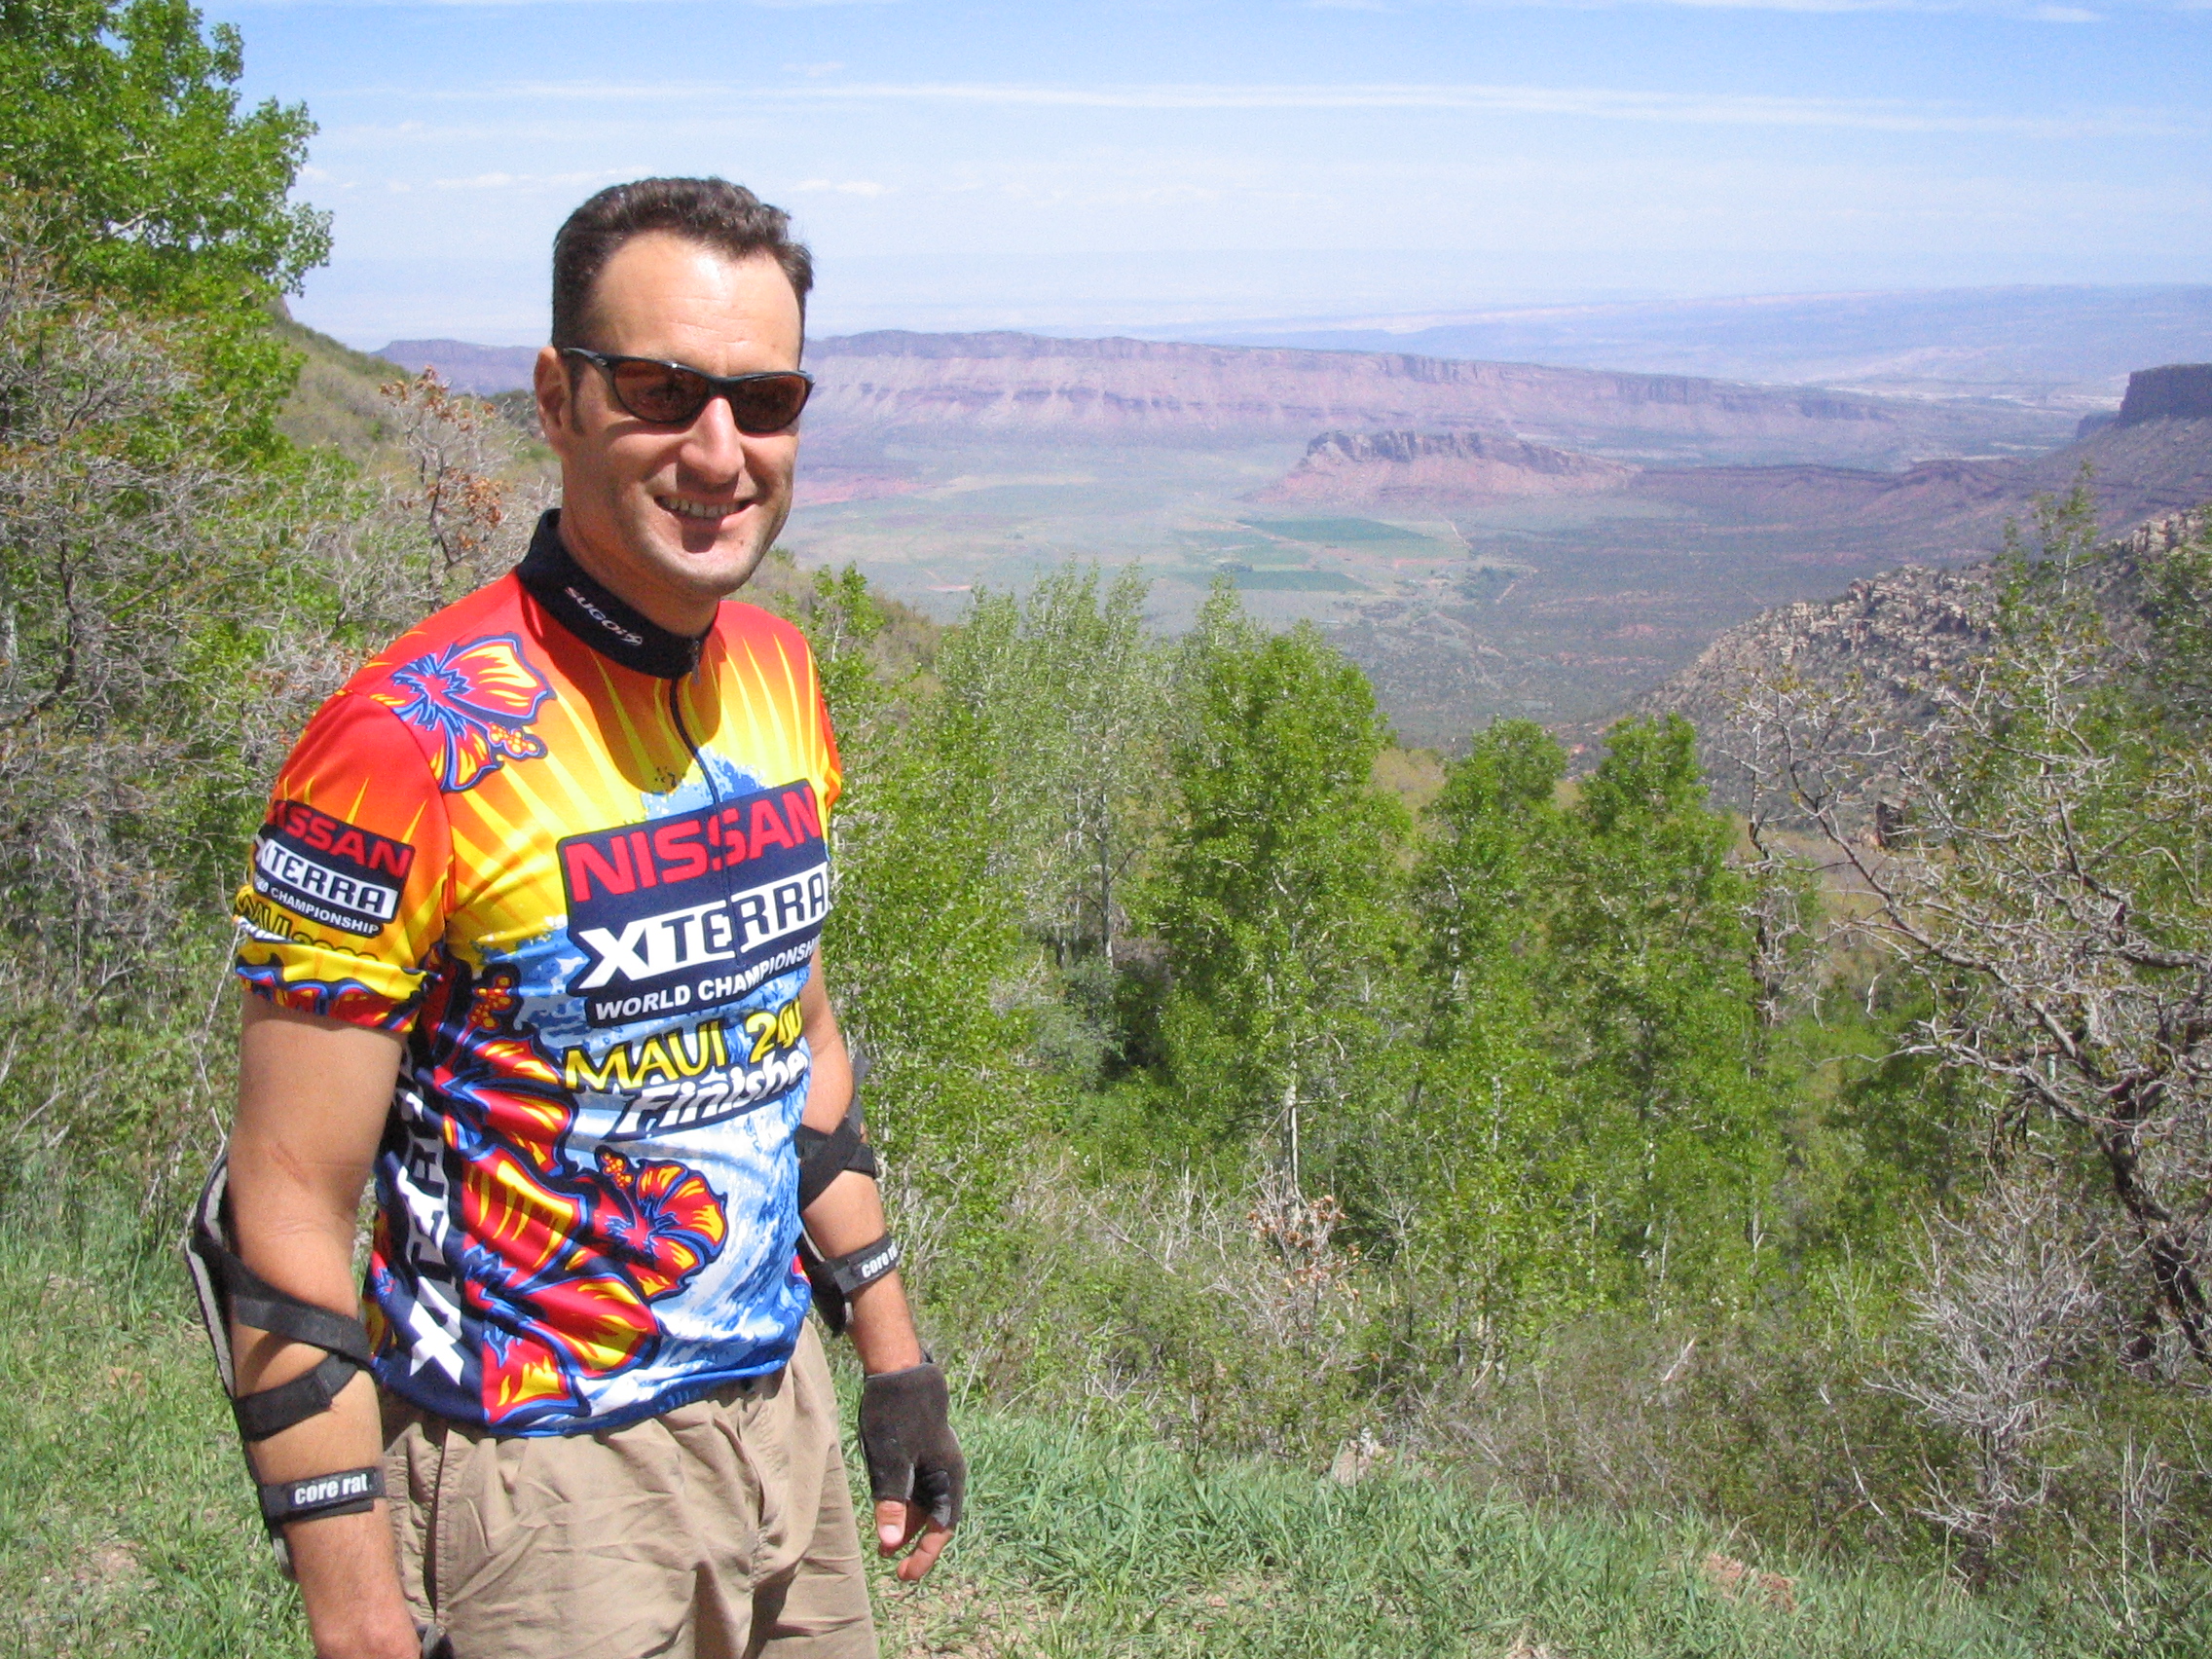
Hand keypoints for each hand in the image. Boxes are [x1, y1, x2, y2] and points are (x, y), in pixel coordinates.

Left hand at [857, 1362, 963, 1582]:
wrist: (898, 1371)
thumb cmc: (898, 1417)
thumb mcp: (891, 1464)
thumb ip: (891, 1505)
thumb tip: (888, 1545)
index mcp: (948, 1477)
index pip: (942, 1527)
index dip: (925, 1554)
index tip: (906, 1574)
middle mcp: (945, 1473)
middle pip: (933, 1518)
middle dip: (913, 1543)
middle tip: (893, 1567)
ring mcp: (932, 1462)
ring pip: (921, 1504)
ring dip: (904, 1526)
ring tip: (883, 1550)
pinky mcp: (918, 1452)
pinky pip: (914, 1488)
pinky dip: (900, 1505)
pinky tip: (882, 1515)